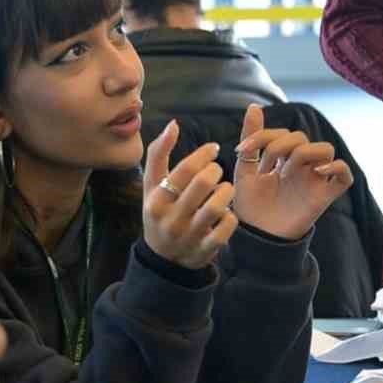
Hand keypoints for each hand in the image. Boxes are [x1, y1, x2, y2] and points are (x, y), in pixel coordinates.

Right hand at [143, 124, 237, 269]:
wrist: (163, 259)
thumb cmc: (160, 210)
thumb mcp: (152, 184)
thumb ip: (158, 153)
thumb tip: (173, 124)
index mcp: (156, 200)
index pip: (184, 170)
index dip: (204, 155)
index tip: (214, 149)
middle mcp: (170, 219)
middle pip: (202, 184)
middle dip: (216, 171)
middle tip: (217, 170)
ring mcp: (188, 236)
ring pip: (217, 206)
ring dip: (226, 192)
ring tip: (225, 188)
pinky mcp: (204, 250)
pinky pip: (226, 228)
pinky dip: (231, 217)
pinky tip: (227, 212)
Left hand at [232, 104, 352, 239]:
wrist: (256, 238)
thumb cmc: (251, 207)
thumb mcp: (245, 169)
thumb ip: (252, 139)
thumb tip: (254, 106)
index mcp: (283, 159)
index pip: (283, 133)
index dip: (263, 135)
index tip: (241, 151)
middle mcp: (302, 166)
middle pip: (302, 138)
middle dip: (279, 146)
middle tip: (263, 168)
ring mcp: (314, 180)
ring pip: (325, 149)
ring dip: (303, 153)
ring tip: (285, 172)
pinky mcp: (325, 196)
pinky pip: (344, 175)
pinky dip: (336, 167)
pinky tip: (316, 171)